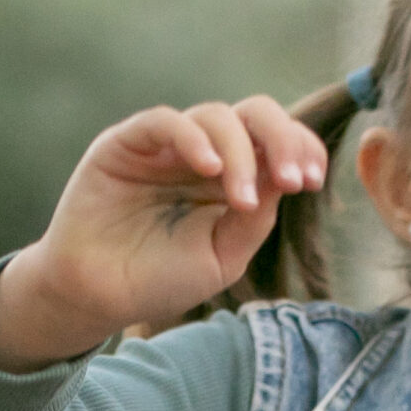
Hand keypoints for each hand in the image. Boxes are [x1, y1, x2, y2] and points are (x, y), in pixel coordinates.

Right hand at [0, 97, 328, 371]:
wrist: (97, 297)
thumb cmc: (159, 279)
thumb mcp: (222, 256)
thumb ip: (257, 217)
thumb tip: (290, 173)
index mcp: (232, 177)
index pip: (275, 142)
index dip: (300, 149)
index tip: (313, 182)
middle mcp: (202, 152)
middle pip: (254, 114)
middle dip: (283, 138)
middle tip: (295, 179)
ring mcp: (165, 146)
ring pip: (216, 116)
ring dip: (240, 153)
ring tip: (243, 200)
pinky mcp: (126, 143)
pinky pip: (165, 122)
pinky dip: (192, 139)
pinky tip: (210, 169)